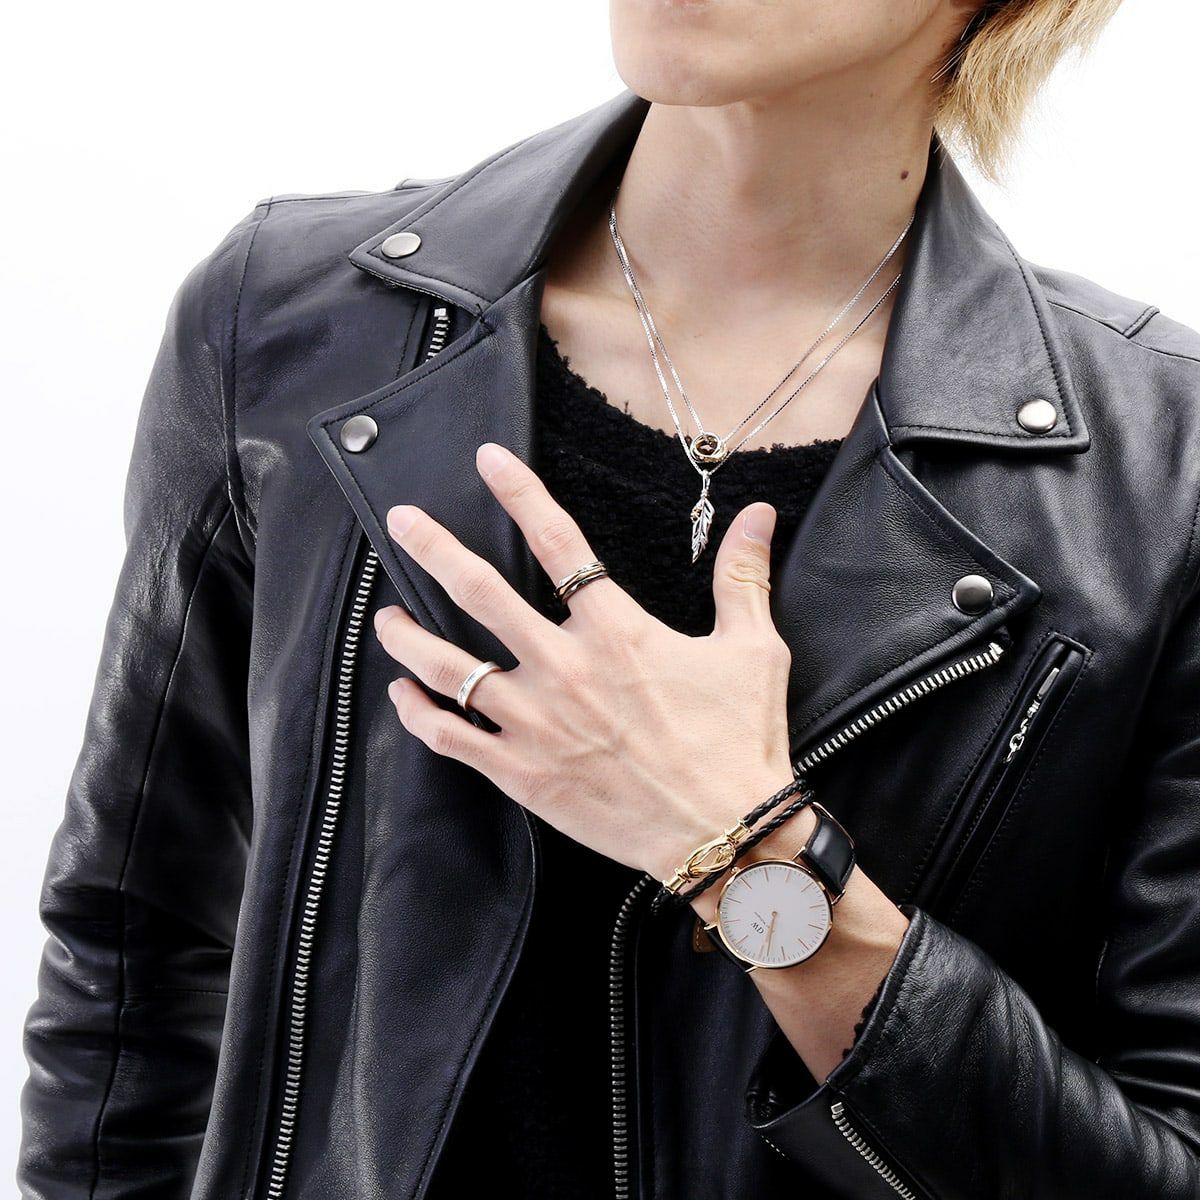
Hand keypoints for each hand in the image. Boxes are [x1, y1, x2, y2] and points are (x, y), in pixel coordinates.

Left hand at [372, 440, 796, 881]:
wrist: (724, 834)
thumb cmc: (739, 741)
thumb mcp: (752, 650)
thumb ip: (742, 575)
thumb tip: (759, 512)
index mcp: (616, 631)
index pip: (560, 542)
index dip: (520, 492)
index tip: (489, 459)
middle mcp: (565, 668)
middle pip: (481, 592)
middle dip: (434, 548)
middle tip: (402, 521)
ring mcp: (536, 722)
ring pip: (449, 667)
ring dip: (409, 637)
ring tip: (385, 617)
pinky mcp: (522, 773)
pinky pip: (450, 738)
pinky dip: (419, 714)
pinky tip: (404, 695)